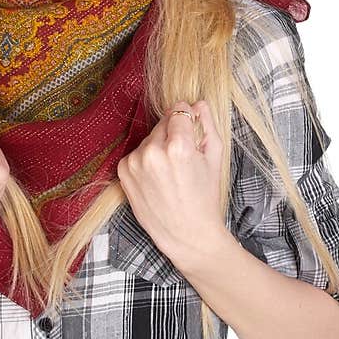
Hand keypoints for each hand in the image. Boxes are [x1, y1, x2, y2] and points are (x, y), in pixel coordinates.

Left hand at [115, 100, 225, 263]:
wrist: (186, 234)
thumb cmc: (205, 197)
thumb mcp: (215, 158)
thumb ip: (206, 125)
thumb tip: (198, 104)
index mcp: (178, 146)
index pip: (178, 111)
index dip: (187, 117)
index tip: (190, 127)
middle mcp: (152, 152)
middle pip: (163, 124)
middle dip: (173, 135)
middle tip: (183, 160)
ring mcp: (135, 162)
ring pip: (149, 139)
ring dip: (158, 148)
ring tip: (170, 173)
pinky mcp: (123, 171)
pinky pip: (136, 154)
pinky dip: (145, 161)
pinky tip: (157, 179)